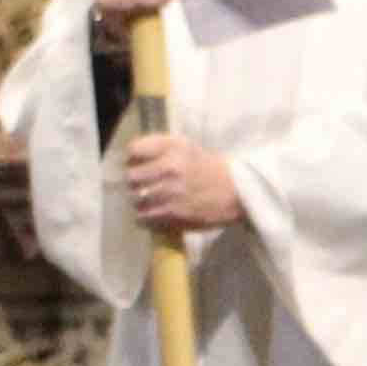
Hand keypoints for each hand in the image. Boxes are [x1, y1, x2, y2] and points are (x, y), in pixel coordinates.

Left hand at [122, 131, 242, 233]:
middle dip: (135, 181)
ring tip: (152, 200)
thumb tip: (128, 156)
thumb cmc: (208, 167)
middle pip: (130, 177)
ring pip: (134, 200)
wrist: (238, 192)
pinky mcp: (173, 216)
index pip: (133, 150)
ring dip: (140, 201)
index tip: (138, 164)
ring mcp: (170, 194)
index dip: (132, 159)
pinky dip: (146, 217)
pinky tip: (156, 212)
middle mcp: (170, 170)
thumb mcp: (185, 146)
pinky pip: (142, 219)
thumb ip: (156, 146)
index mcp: (174, 149)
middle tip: (144, 185)